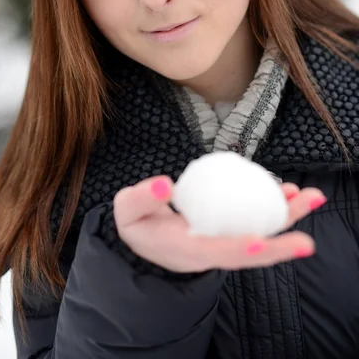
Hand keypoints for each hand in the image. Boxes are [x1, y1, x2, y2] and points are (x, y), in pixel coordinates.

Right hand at [113, 176, 325, 271]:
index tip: (261, 242)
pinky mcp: (229, 233)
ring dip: (287, 220)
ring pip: (260, 237)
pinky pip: (255, 224)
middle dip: (280, 244)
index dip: (239, 248)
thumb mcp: (128, 210)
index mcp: (187, 250)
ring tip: (309, 198)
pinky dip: (274, 210)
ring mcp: (223, 244)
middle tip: (307, 237)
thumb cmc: (137, 225)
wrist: (144, 242)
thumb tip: (164, 184)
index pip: (216, 252)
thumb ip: (141, 197)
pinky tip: (289, 193)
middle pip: (250, 253)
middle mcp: (211, 252)